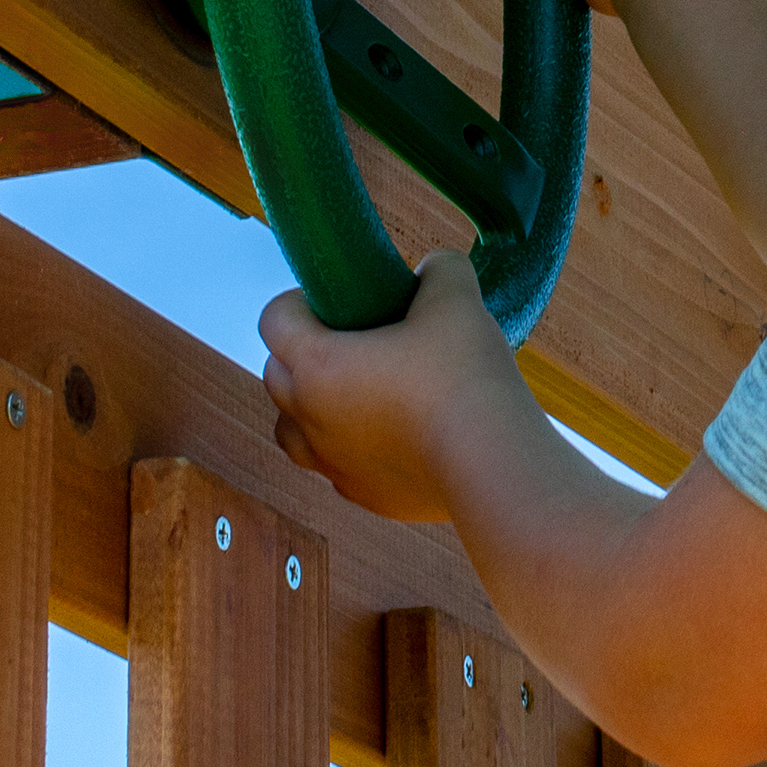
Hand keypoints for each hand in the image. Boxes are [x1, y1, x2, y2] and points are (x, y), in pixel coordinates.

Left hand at [261, 246, 525, 521]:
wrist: (493, 465)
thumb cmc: (464, 376)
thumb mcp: (456, 298)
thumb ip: (438, 270)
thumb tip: (432, 269)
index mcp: (317, 365)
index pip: (273, 320)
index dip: (297, 300)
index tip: (335, 297)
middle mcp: (310, 419)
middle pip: (275, 375)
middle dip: (301, 351)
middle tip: (352, 338)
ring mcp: (333, 464)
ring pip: (292, 431)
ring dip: (309, 408)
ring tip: (356, 392)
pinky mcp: (364, 497)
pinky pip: (335, 467)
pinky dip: (347, 448)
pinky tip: (389, 433)